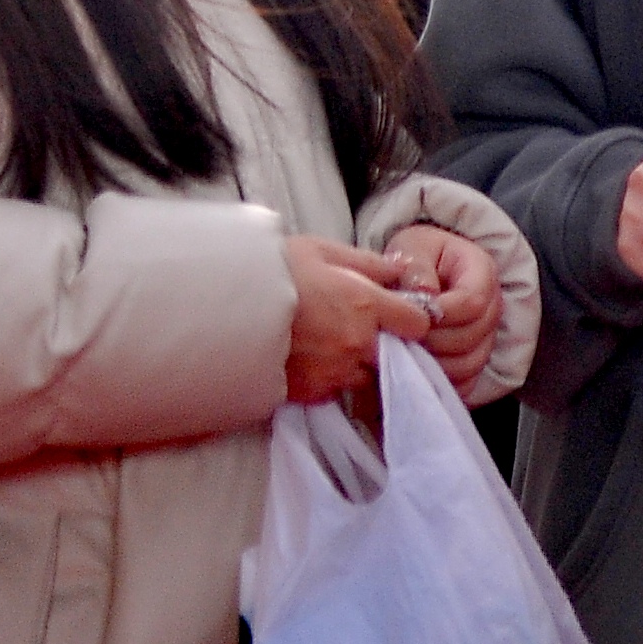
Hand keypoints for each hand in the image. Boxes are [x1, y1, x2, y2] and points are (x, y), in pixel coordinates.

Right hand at [283, 235, 431, 402]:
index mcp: (366, 305)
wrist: (224, 306)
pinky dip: (330, 378)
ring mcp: (335, 373)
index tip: (397, 311)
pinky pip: (335, 389)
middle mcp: (357, 344)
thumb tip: (398, 270)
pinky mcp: (311, 393)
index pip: (418, 323)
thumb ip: (367, 262)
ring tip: (331, 343)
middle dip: (384, 343)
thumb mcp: (321, 250)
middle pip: (396, 355)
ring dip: (357, 363)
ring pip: (366, 375)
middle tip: (358, 326)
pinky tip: (312, 358)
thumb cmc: (273, 270)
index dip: (411, 316)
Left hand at [384, 222, 501, 395]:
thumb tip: (425, 294)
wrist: (421, 270)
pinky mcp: (475, 360)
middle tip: (402, 336)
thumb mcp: (413, 246)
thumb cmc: (418, 255)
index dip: (442, 314)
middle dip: (434, 340)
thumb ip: (417, 266)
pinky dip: (441, 381)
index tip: (412, 316)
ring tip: (406, 351)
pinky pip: (466, 383)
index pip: (473, 302)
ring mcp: (487, 337)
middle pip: (473, 337)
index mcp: (482, 272)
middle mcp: (492, 307)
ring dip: (435, 363)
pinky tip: (416, 369)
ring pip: (470, 364)